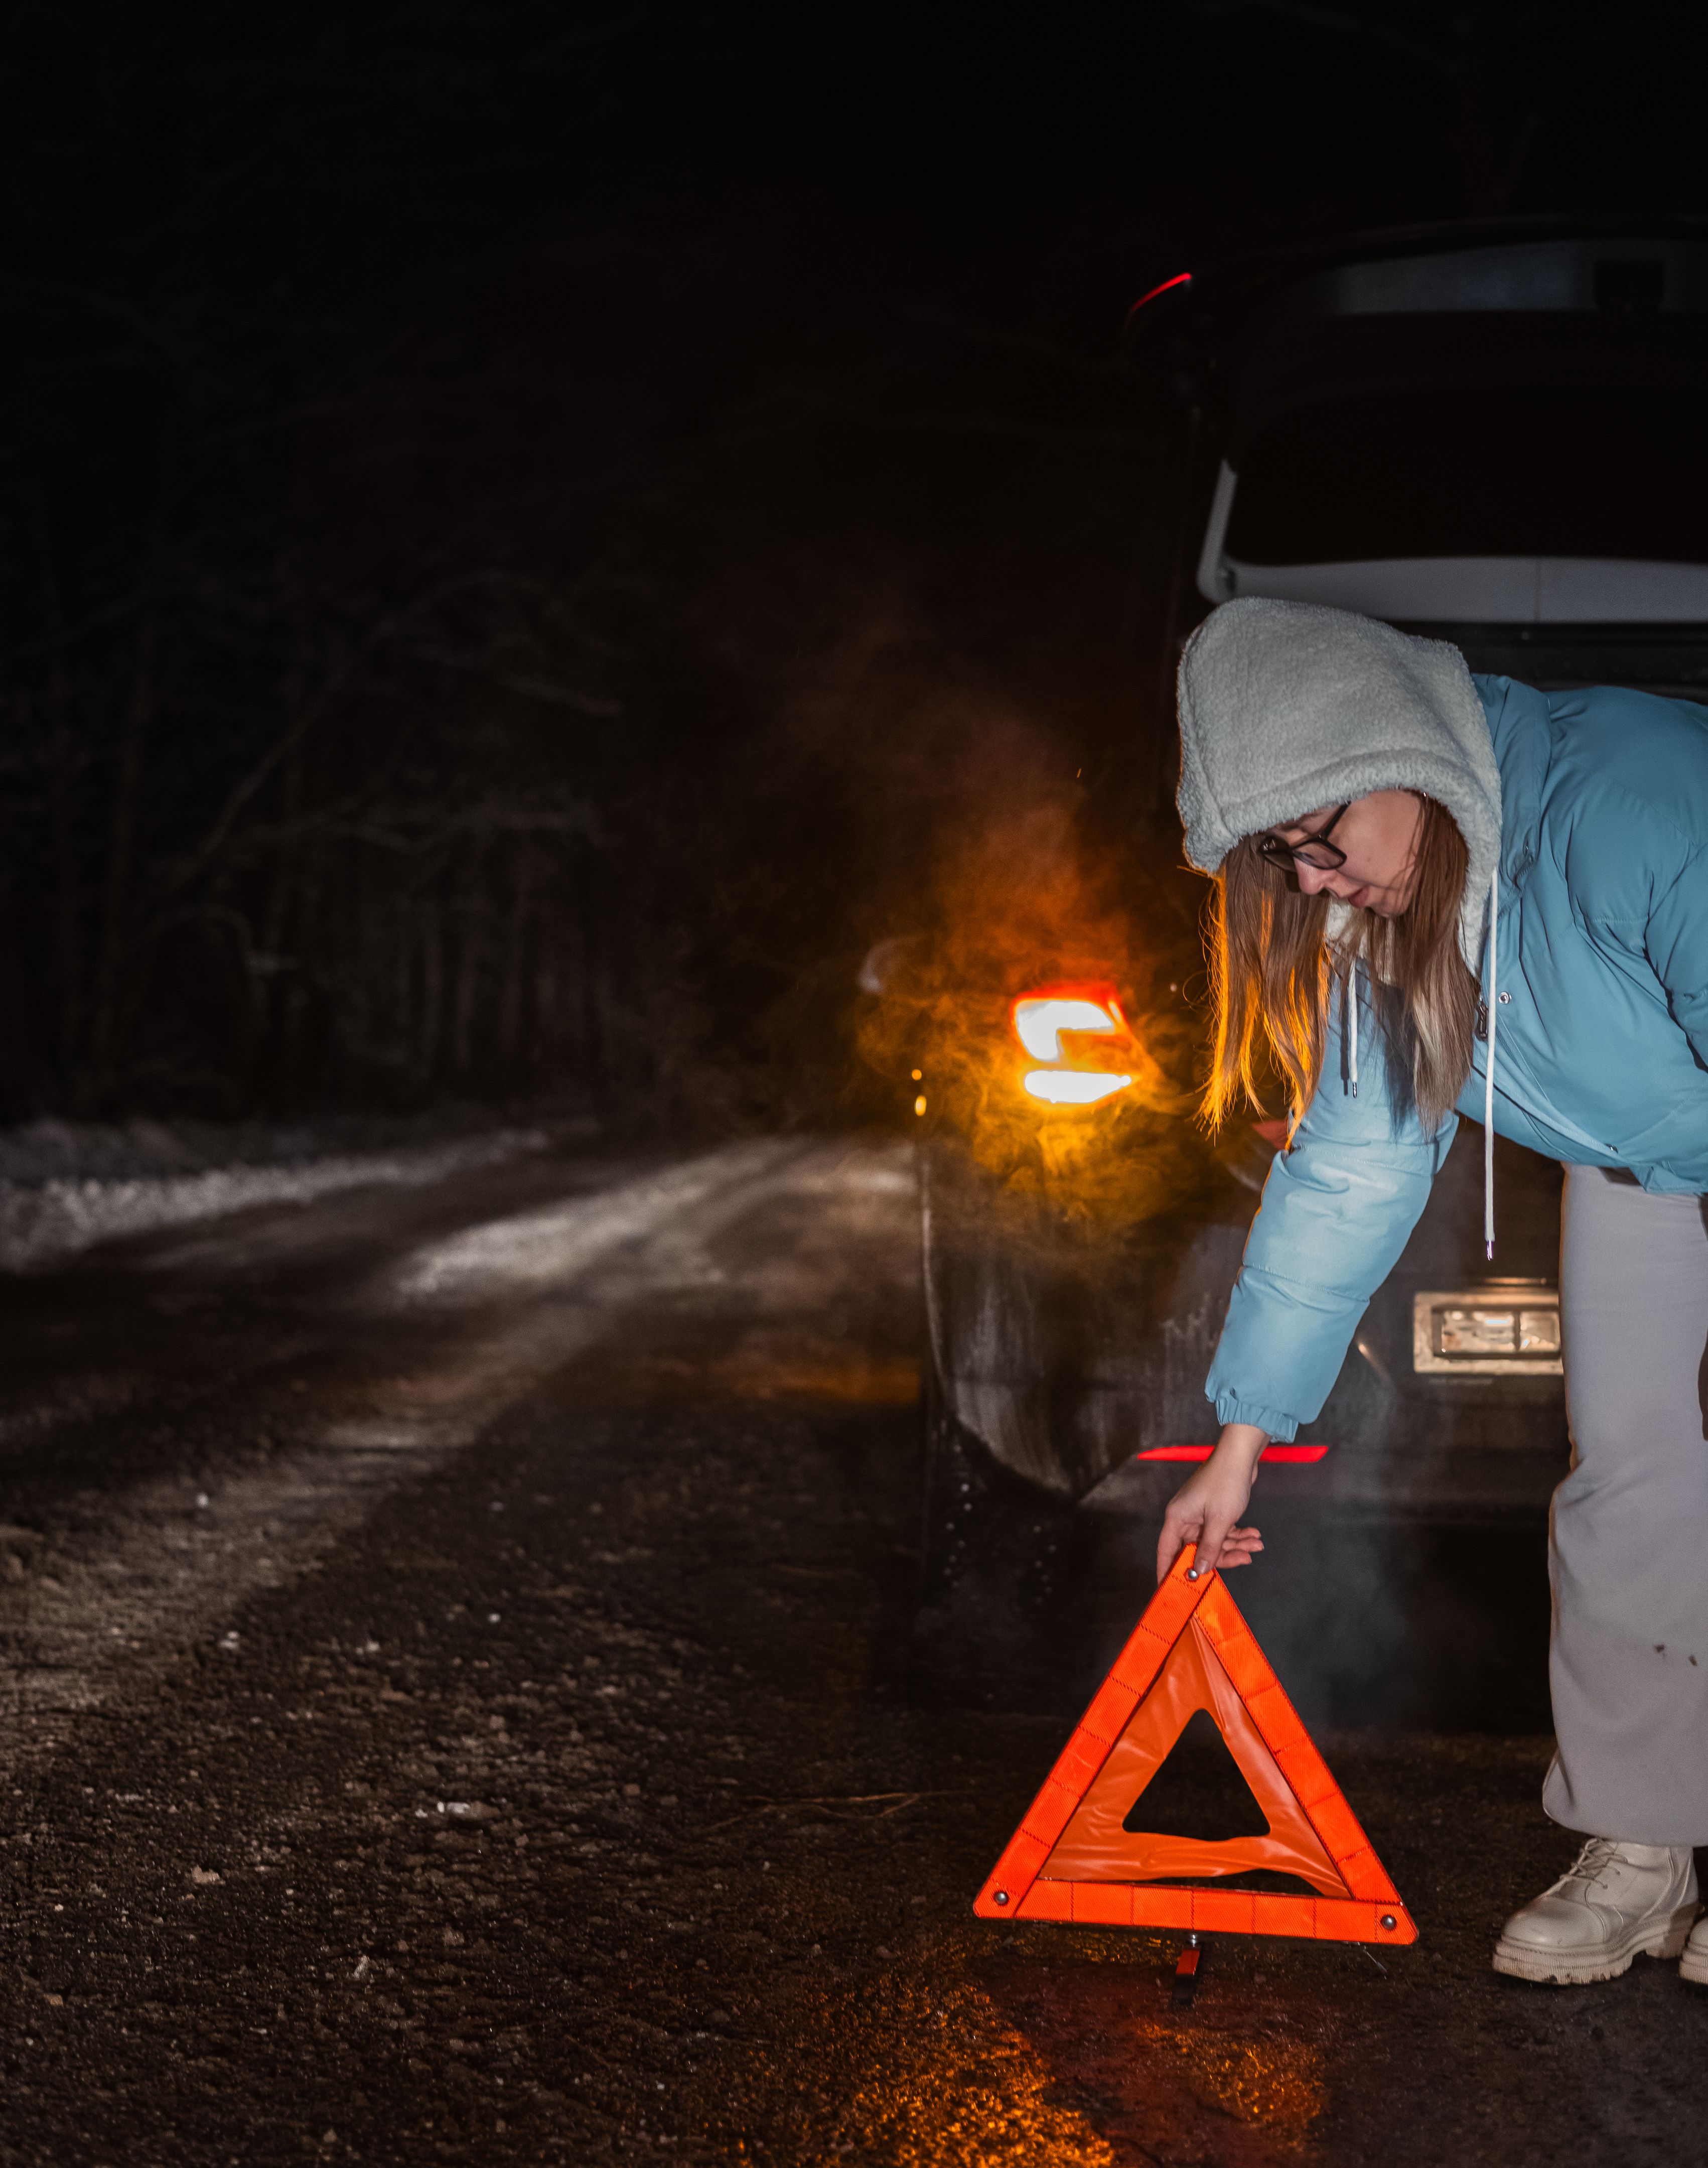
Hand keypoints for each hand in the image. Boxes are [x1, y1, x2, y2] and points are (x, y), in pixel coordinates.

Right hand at [1156, 1424, 1267, 1584]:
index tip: (1172, 1592)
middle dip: (1221, 1557)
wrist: (1240, 1455)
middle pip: (1197, 1550)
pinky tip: (1254, 1536)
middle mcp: (1185, 1519)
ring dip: (1236, 1545)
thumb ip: (1208, 1549)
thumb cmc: (1225, 1483)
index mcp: (1177, 1519)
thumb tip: (1197, 1573)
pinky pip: (1223, 1532)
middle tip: (1244, 1560)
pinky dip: (1238, 1535)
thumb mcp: (1219, 1521)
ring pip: (1214, 1542)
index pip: (1167, 1552)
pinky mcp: (1214, 1512)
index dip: (1168, 1572)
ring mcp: (1200, 1515)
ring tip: (1256, 1545)